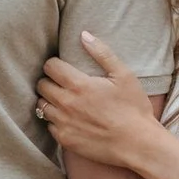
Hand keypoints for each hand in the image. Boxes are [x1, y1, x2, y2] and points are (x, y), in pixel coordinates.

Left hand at [36, 32, 162, 172]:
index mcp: (79, 85)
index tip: (63, 67)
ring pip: (41, 106)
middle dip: (50, 81)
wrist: (138, 144)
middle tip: (63, 83)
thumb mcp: (123, 75)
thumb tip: (84, 35)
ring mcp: (63, 123)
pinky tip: (69, 119)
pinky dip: (55, 120)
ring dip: (50, 101)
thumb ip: (102, 53)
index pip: (50, 67)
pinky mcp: (65, 140)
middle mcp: (66, 103)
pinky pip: (49, 126)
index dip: (55, 64)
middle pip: (41, 85)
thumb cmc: (134, 108)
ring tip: (64, 101)